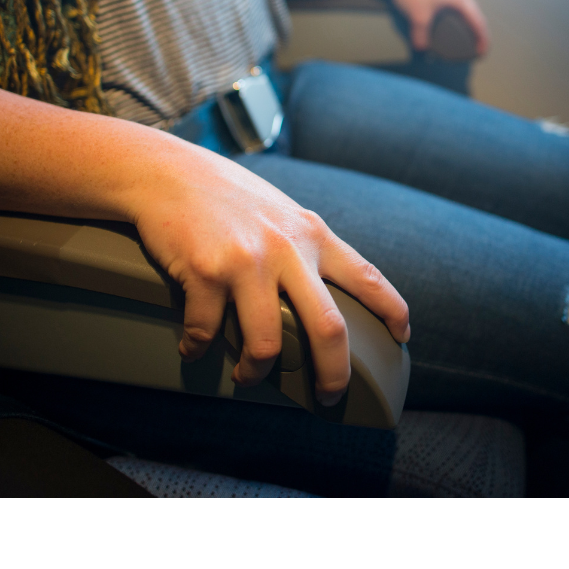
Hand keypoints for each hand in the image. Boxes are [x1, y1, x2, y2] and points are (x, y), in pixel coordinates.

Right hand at [131, 142, 410, 405]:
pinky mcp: (206, 272)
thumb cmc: (225, 194)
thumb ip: (305, 246)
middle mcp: (287, 249)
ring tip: (247, 377)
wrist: (165, 171)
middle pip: (328, 328)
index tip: (403, 335)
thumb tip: (325, 289)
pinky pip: (208, 332)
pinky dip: (199, 349)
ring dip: (256, 372)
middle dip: (333, 374)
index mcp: (312, 234)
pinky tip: (194, 348)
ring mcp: (247, 262)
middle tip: (328, 396)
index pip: (367, 276)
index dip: (392, 311)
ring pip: (268, 344)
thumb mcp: (281, 211)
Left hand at [368, 0, 489, 55]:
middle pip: (472, 10)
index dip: (482, 38)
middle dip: (476, 27)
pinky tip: (445, 12)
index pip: (477, 20)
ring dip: (465, 16)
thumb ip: (422, 36)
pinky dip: (452, 8)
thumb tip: (422, 46)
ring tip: (464, 27)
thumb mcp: (419, 18)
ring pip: (461, 2)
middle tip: (477, 41)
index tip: (483, 49)